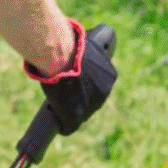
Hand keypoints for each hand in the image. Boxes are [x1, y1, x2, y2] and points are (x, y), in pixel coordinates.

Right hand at [24, 20, 116, 134]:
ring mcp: (91, 106)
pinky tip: (58, 125)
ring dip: (71, 111)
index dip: (85, 86)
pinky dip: (64, 126)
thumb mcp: (82, 46)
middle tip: (64, 94)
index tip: (74, 84)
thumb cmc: (68, 46)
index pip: (98, 86)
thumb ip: (83, 52)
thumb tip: (80, 42)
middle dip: (79, 99)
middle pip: (91, 102)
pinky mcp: (76, 116)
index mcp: (110, 74)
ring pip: (81, 114)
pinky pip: (70, 126)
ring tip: (58, 106)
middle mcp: (105, 92)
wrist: (60, 56)